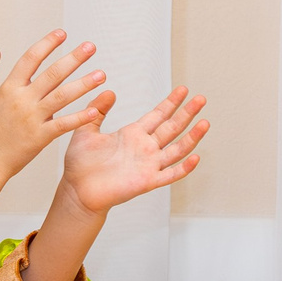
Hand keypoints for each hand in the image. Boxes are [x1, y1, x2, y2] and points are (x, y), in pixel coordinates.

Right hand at [0, 30, 107, 181]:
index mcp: (8, 88)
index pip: (30, 59)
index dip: (47, 44)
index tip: (62, 33)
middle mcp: (22, 100)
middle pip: (52, 74)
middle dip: (73, 58)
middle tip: (91, 46)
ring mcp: (33, 118)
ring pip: (62, 97)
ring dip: (84, 84)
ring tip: (102, 74)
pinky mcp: (41, 137)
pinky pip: (64, 125)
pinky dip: (80, 117)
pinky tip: (96, 109)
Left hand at [60, 85, 208, 213]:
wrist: (77, 190)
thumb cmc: (80, 164)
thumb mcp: (86, 130)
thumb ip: (97, 110)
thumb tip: (110, 91)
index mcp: (132, 134)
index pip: (158, 115)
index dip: (171, 103)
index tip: (183, 90)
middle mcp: (144, 148)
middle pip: (172, 128)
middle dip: (187, 113)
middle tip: (201, 99)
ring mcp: (148, 165)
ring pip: (177, 149)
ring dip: (192, 137)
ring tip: (205, 123)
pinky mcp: (147, 181)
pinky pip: (170, 174)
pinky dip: (184, 168)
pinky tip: (196, 157)